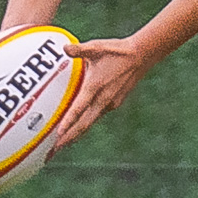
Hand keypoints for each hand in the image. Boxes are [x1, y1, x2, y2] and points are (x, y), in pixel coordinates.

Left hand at [52, 36, 150, 154]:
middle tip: (53, 150)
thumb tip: (64, 48)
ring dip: (76, 134)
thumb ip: (79, 50)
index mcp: (96, 86)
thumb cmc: (118, 50)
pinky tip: (80, 126)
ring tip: (63, 144)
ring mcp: (111, 102)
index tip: (57, 136)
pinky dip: (86, 123)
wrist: (143, 55)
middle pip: (84, 125)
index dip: (68, 123)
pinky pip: (97, 116)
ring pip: (90, 122)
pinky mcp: (115, 102)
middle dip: (68, 139)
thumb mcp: (97, 47)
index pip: (79, 109)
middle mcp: (103, 99)